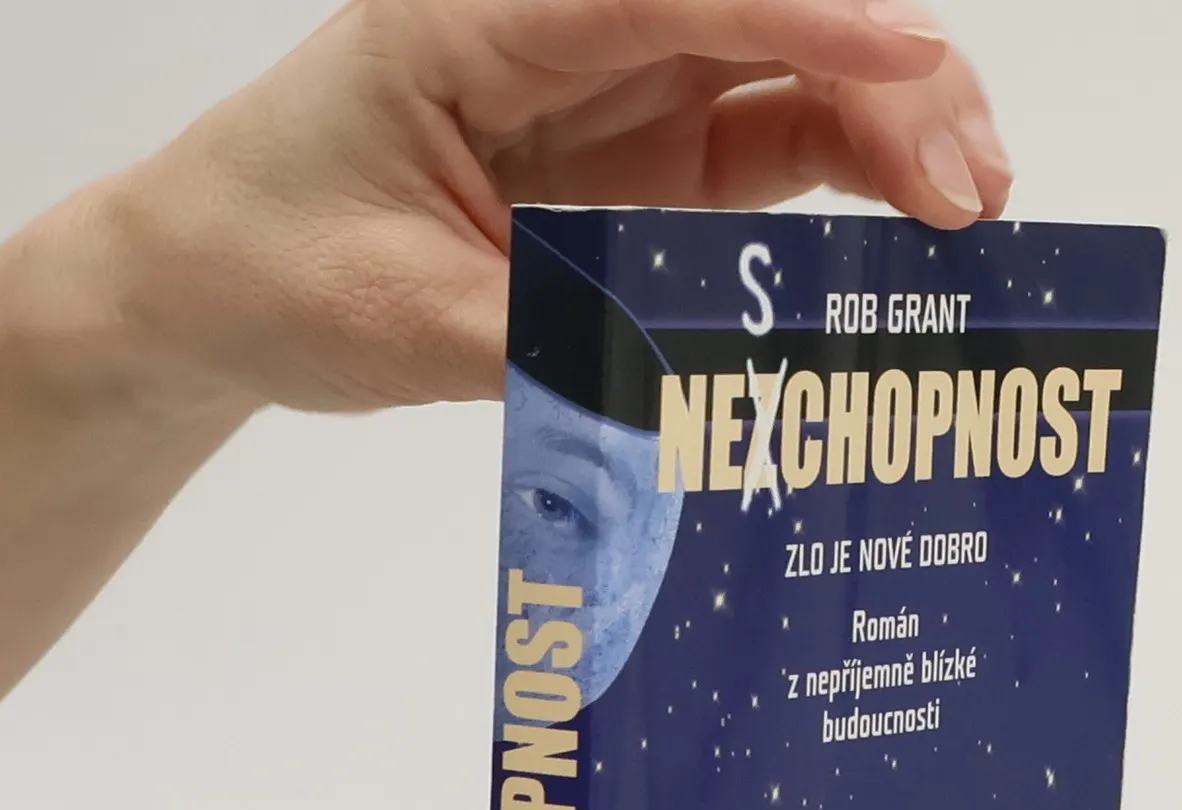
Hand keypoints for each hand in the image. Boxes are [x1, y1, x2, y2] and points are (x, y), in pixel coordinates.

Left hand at [79, 0, 1012, 414]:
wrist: (209, 286)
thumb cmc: (269, 266)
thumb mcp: (396, 319)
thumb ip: (539, 345)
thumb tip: (684, 399)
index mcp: (480, 25)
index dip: (805, 19)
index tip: (913, 68)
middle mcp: (565, 41)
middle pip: (760, 21)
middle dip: (887, 83)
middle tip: (971, 187)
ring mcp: (611, 101)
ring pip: (785, 80)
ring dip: (890, 130)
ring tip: (970, 209)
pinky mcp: (635, 169)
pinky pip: (763, 153)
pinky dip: (846, 183)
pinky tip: (904, 232)